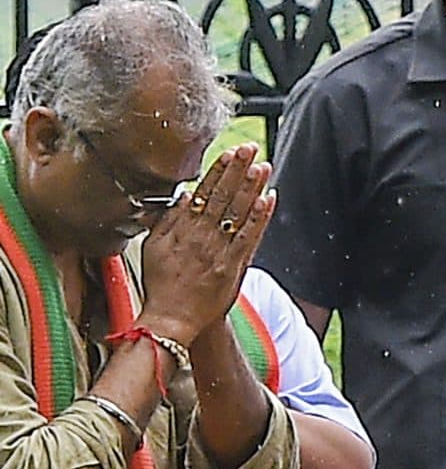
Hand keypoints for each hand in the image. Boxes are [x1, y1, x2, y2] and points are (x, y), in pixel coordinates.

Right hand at [139, 146, 273, 342]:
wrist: (171, 319)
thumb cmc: (162, 284)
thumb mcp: (153, 248)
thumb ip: (167, 220)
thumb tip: (185, 195)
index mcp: (180, 229)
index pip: (203, 193)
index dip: (218, 171)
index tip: (230, 153)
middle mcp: (199, 237)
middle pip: (222, 197)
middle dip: (237, 170)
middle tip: (250, 149)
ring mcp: (218, 251)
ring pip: (237, 213)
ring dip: (251, 188)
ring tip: (262, 166)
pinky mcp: (233, 266)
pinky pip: (248, 237)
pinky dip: (259, 218)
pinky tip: (268, 199)